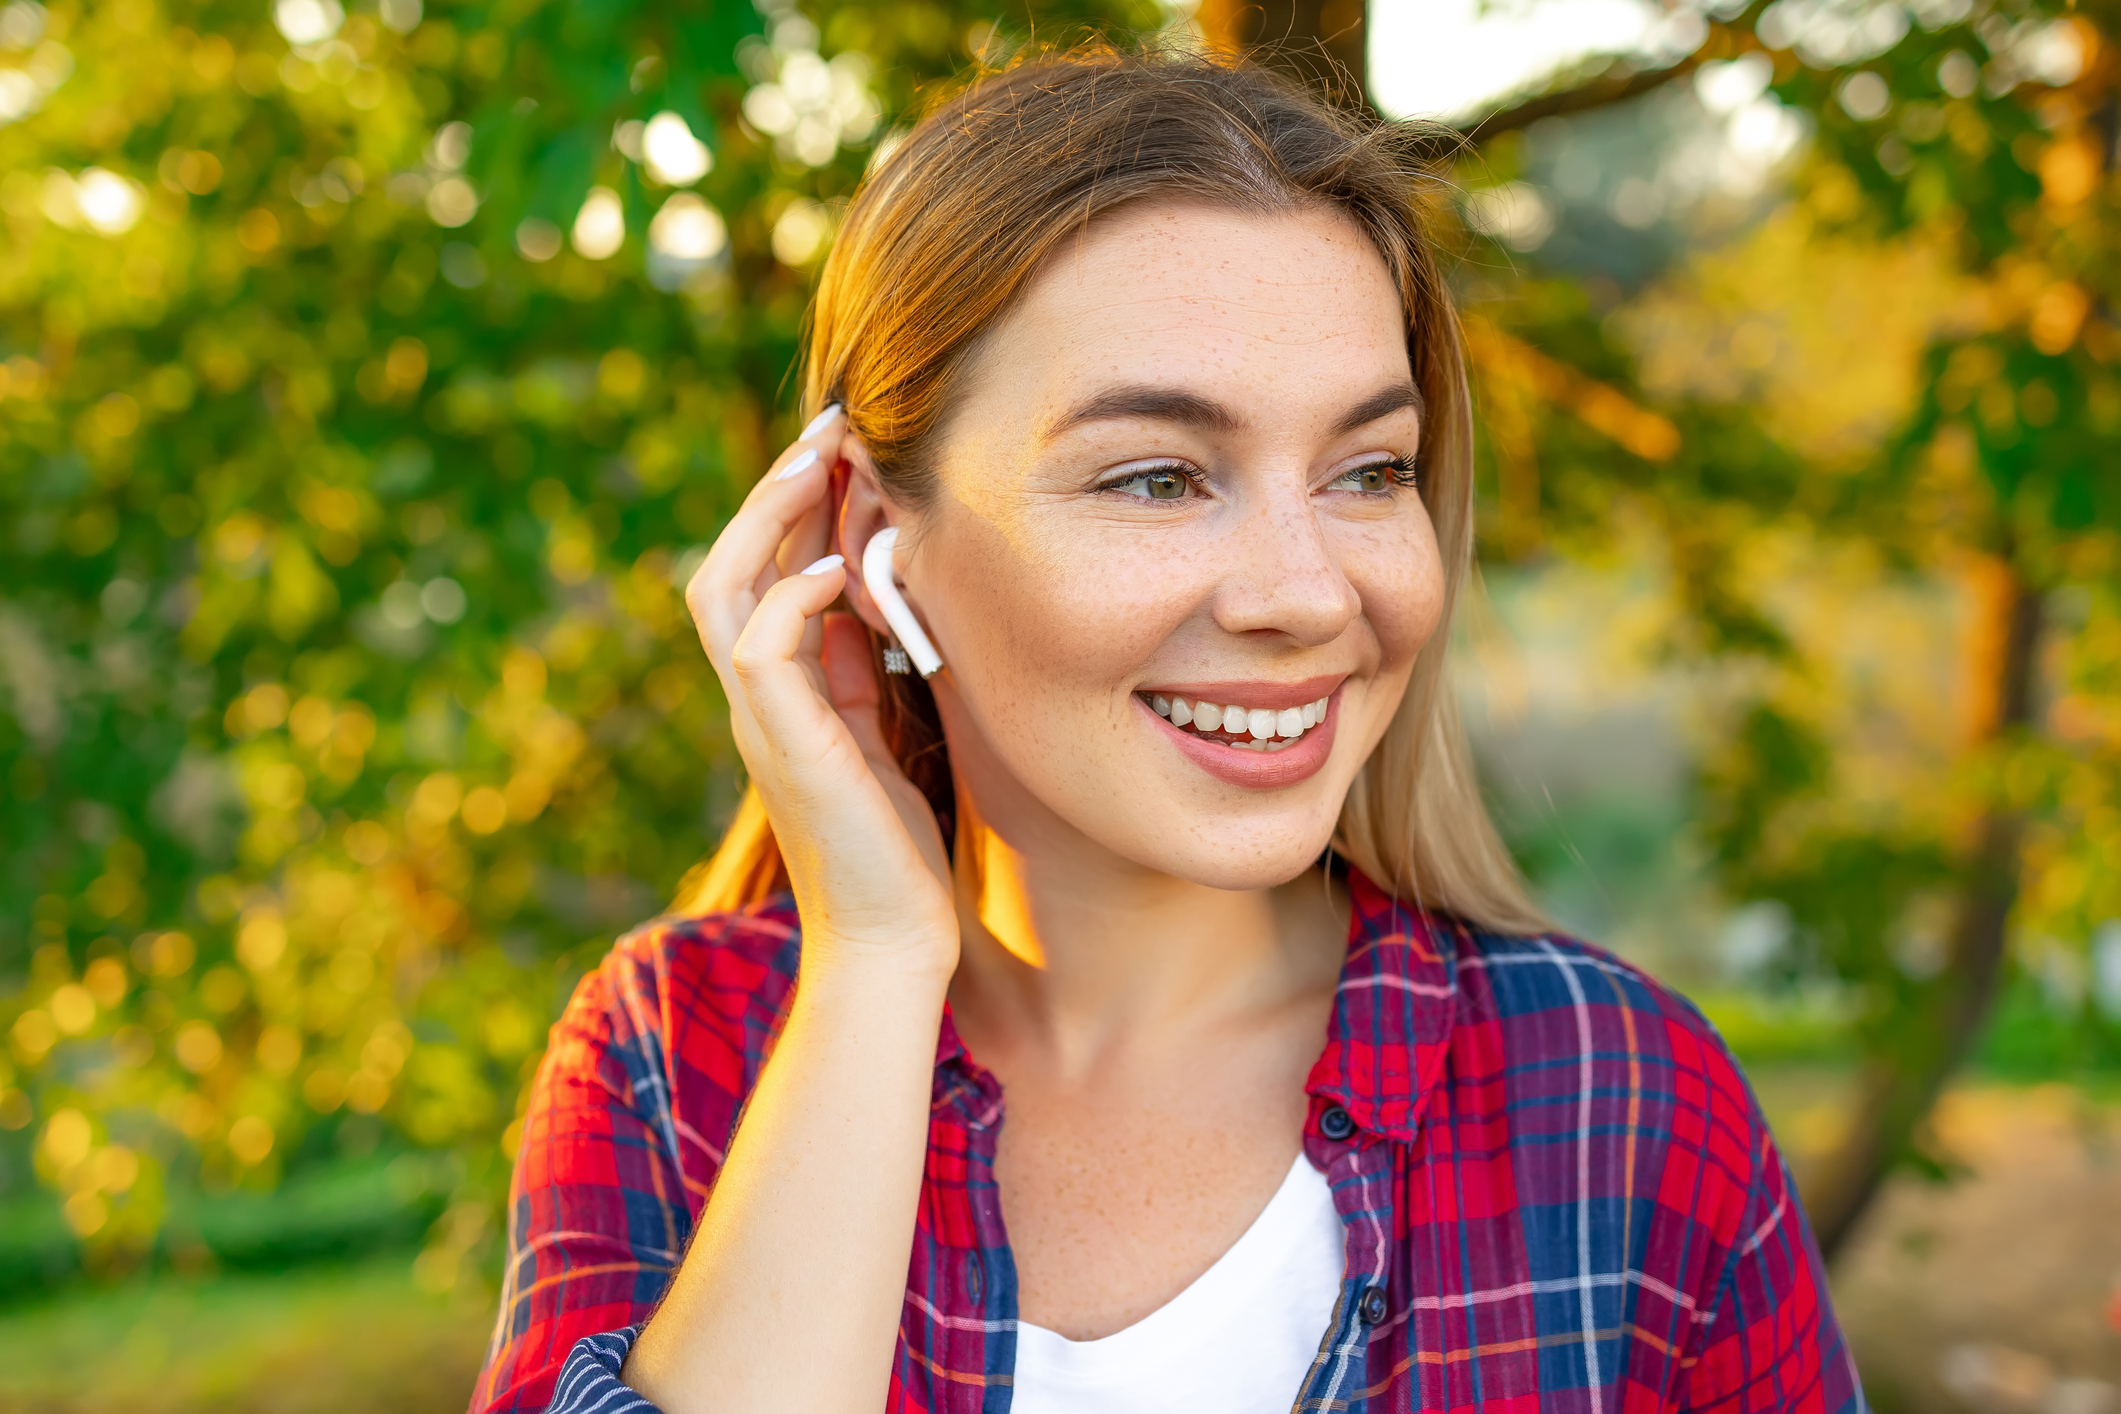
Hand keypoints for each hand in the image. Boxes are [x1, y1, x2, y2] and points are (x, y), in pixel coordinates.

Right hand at [683, 408, 957, 978]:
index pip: (761, 578)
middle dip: (773, 492)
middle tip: (829, 428)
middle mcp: (758, 700)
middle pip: (727, 567)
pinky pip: (760, 647)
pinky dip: (796, 597)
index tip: (842, 449)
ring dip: (769, 521)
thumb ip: (859, 671)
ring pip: (725, 592)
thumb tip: (860, 598)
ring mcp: (763, 722)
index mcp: (780, 694)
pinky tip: (845, 568)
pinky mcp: (787, 746)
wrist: (892, 943)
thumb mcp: (880, 736)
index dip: (792, 511)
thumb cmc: (894, 849)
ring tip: (820, 465)